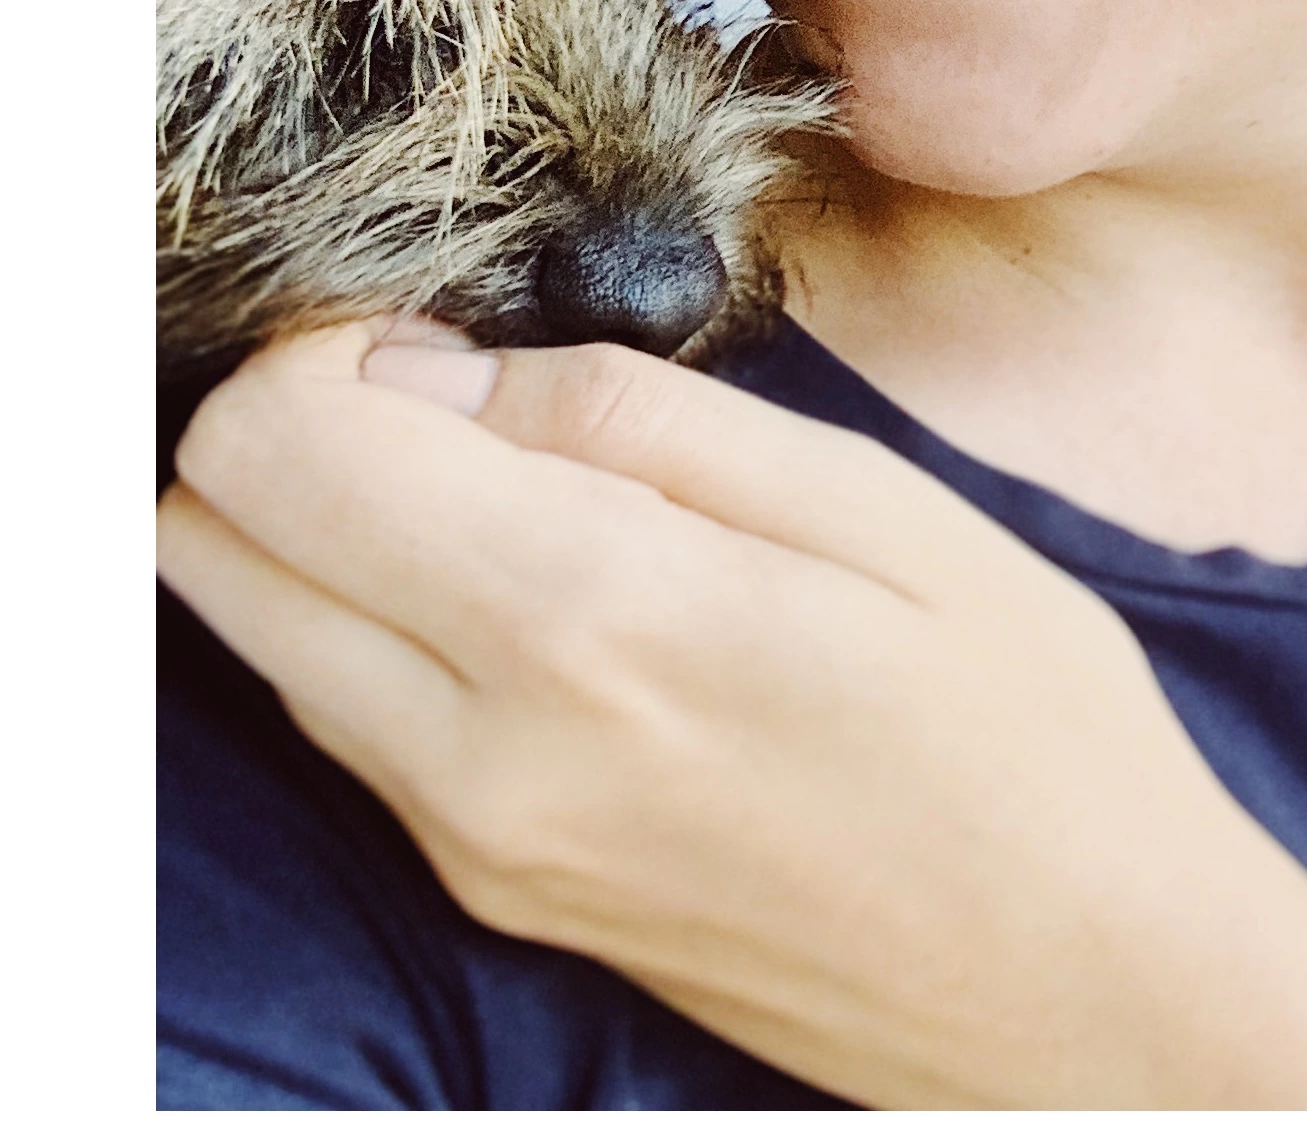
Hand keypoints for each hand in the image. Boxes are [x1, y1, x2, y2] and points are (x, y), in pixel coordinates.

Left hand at [157, 326, 1306, 1109]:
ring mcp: (474, 848)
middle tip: (462, 393)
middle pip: (212, 541)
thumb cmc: (1024, 727)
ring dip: (331, 527)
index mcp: (593, 623)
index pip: (279, 448)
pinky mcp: (495, 899)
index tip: (449, 327)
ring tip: (517, 487)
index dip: (330, 344)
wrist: (1081, 991)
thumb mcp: (880, 509)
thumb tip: (450, 368)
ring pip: (256, 632)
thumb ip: (641, 419)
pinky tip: (538, 590)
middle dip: (298, 426)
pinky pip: (343, 722)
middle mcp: (483, 757)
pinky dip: (376, 624)